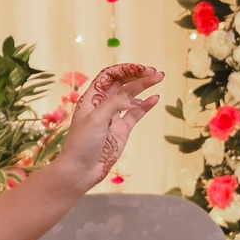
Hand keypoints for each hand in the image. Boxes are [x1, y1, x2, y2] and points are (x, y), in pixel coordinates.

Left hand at [58, 63, 163, 189]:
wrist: (81, 170)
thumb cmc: (82, 144)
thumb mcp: (95, 120)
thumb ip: (113, 104)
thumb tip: (132, 97)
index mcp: (91, 98)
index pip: (109, 76)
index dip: (124, 70)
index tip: (141, 69)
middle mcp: (102, 105)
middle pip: (122, 83)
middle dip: (137, 76)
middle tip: (155, 72)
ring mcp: (113, 117)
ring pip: (131, 97)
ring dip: (144, 87)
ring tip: (159, 78)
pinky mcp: (122, 130)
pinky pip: (136, 114)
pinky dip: (145, 105)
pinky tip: (155, 98)